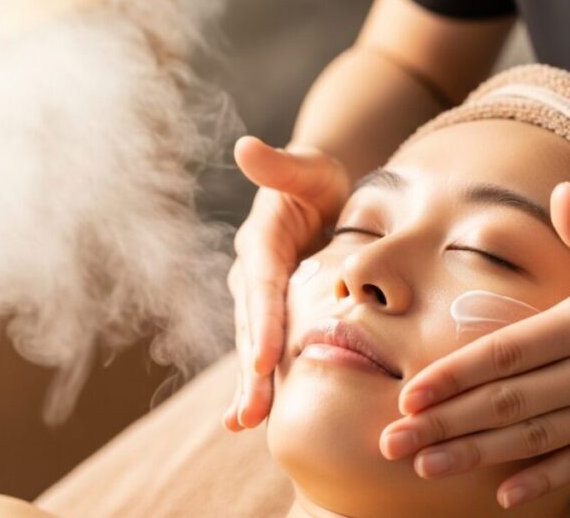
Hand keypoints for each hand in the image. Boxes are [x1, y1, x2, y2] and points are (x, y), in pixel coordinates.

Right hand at [223, 136, 349, 430]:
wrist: (325, 199)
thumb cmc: (320, 181)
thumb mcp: (309, 168)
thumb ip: (281, 165)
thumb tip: (245, 147)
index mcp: (262, 243)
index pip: (261, 287)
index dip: (262, 323)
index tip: (265, 358)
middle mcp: (254, 277)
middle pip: (253, 328)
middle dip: (251, 371)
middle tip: (250, 413)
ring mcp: (262, 301)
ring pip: (255, 347)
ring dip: (250, 385)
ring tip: (244, 422)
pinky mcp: (275, 316)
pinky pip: (267, 352)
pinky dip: (259, 383)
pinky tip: (250, 419)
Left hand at [379, 182, 569, 507]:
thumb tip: (558, 195)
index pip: (509, 352)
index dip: (455, 375)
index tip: (409, 394)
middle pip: (510, 402)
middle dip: (446, 424)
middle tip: (392, 441)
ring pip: (536, 438)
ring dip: (476, 455)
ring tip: (425, 466)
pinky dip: (542, 479)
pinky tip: (502, 493)